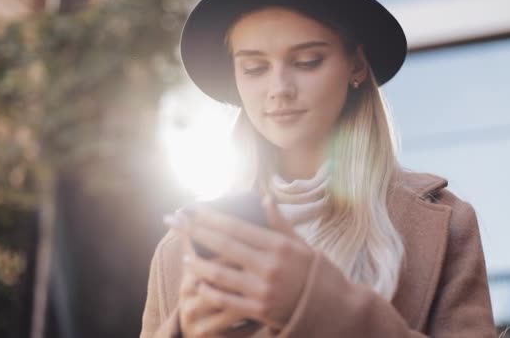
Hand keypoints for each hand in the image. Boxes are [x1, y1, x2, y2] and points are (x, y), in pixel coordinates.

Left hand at [170, 195, 315, 331]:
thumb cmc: (319, 273)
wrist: (335, 310)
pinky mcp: (259, 311)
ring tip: (184, 254)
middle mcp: (268, 266)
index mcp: (279, 246)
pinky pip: (227, 300)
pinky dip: (210, 290)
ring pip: (220, 274)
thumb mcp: (303, 244)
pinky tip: (198, 283)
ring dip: (197, 262)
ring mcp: (262, 290)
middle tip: (174, 221)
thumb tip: (264, 198)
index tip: (192, 209)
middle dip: (194, 230)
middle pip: (223, 245)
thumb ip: (280, 223)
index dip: (210, 217)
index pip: (236, 227)